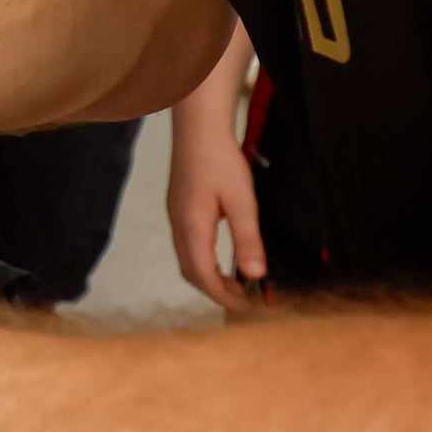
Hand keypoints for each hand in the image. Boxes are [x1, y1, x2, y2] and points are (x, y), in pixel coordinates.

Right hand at [166, 91, 269, 309]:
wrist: (198, 126)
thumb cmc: (220, 159)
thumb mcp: (242, 200)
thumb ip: (246, 239)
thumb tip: (254, 275)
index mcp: (192, 227)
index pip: (203, 275)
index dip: (224, 295)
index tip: (248, 305)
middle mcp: (178, 225)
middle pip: (191, 272)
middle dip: (216, 291)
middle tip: (244, 298)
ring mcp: (176, 215)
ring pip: (188, 259)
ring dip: (210, 276)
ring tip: (236, 281)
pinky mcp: (179, 207)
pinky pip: (188, 245)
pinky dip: (205, 260)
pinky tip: (222, 256)